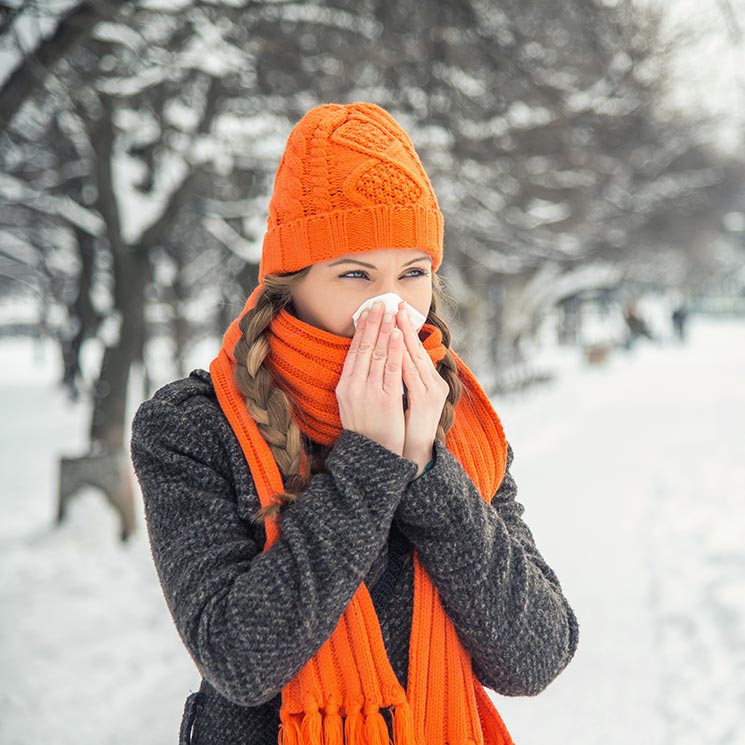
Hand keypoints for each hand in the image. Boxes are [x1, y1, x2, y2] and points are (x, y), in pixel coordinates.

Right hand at [336, 301, 405, 455]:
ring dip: (385, 330)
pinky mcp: (386, 399)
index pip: (353, 351)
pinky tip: (398, 335)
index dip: (361, 330)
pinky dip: (395, 350)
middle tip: (380, 303)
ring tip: (391, 312)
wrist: (371, 456)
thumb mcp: (351, 405)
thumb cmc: (365, 430)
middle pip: (364, 348)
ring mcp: (370, 392)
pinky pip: (392, 369)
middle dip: (373, 323)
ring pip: (378, 354)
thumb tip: (360, 361)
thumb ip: (355, 383)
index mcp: (344, 386)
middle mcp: (354, 386)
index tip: (367, 312)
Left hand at [396, 302, 449, 472]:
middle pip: (416, 349)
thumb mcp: (407, 398)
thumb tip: (394, 356)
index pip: (415, 349)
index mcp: (430, 381)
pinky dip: (404, 359)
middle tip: (395, 304)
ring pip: (416, 358)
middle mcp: (434, 383)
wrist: (412, 453)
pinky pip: (412, 375)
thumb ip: (404, 378)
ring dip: (404, 337)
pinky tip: (397, 345)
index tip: (395, 309)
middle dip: (404, 325)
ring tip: (395, 318)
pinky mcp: (426, 400)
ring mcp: (432, 391)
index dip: (404, 328)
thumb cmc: (406, 425)